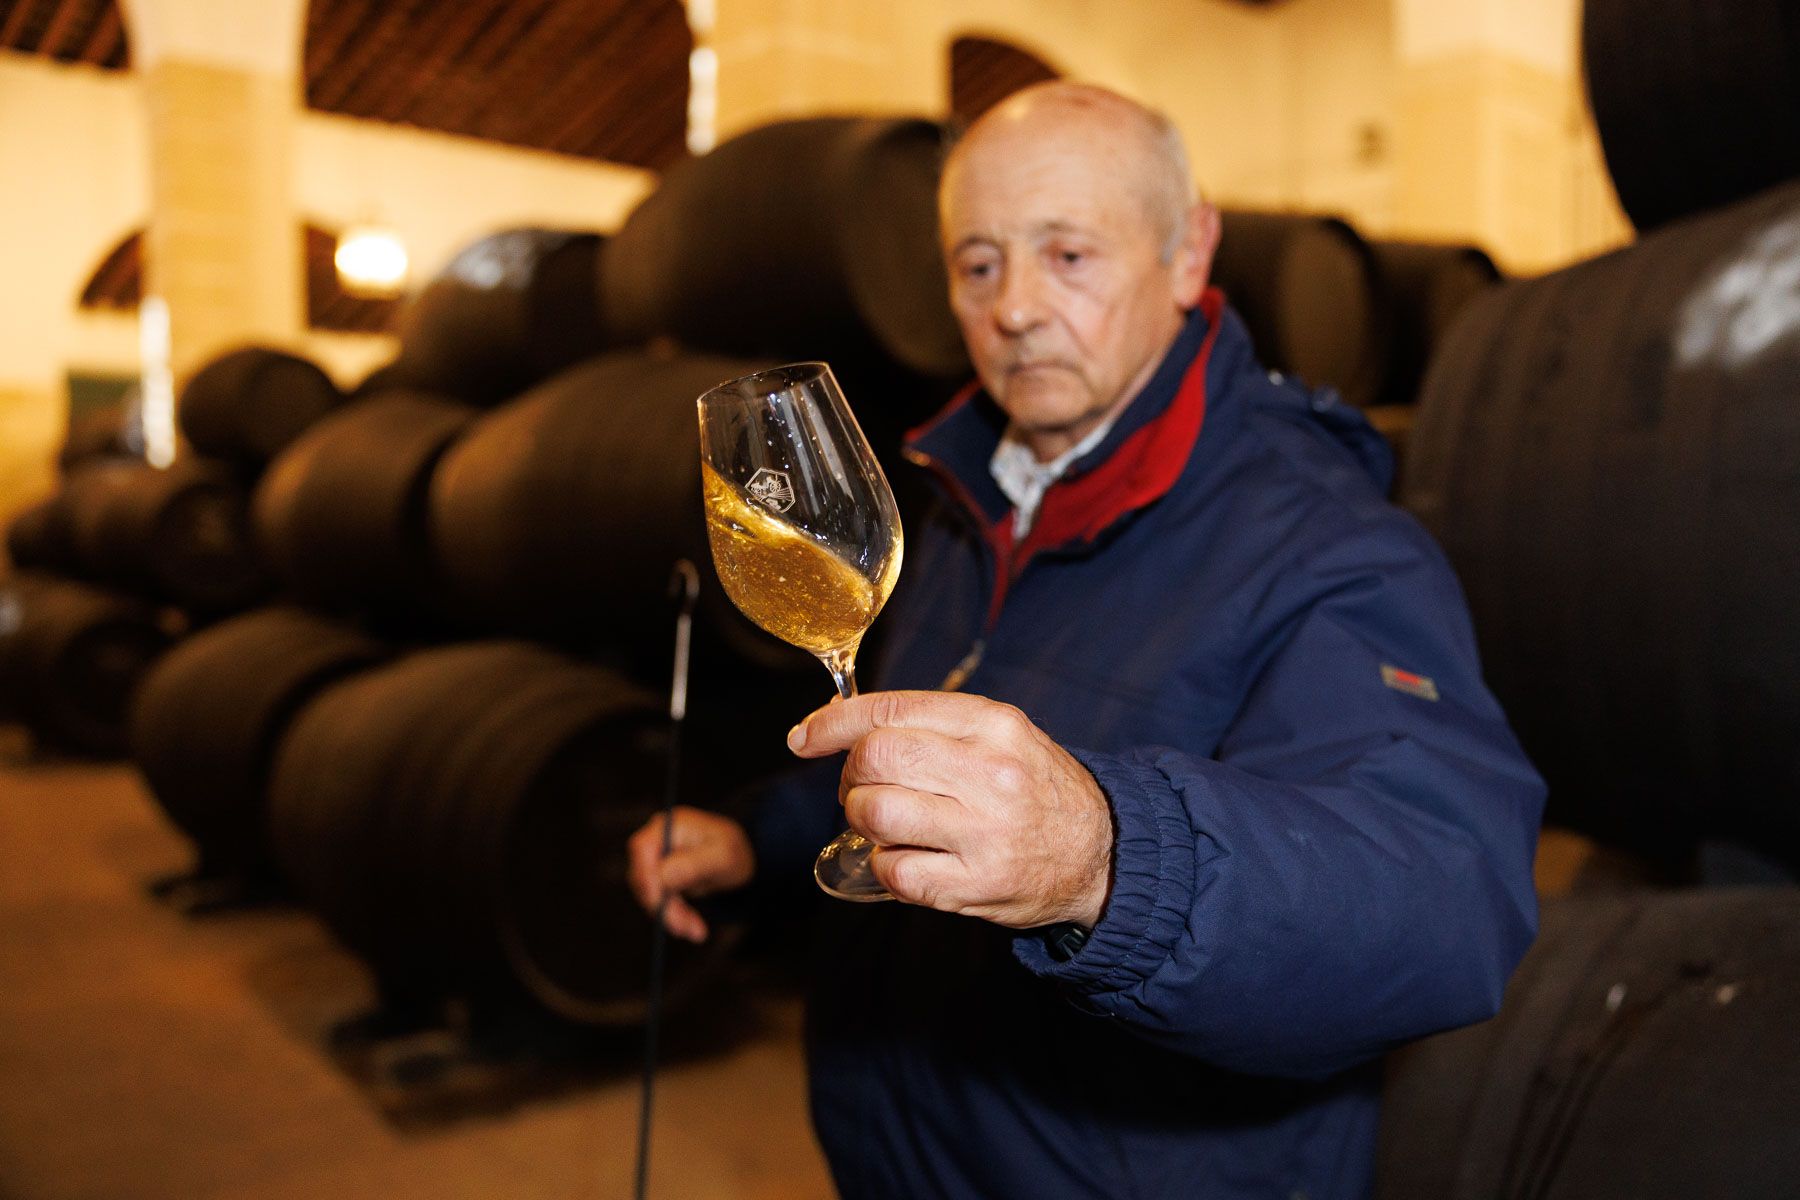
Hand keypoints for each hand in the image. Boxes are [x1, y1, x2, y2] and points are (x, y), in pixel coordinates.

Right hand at [626, 806, 754, 942]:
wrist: (740, 862)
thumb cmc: (735, 852)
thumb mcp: (723, 857)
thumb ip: (694, 864)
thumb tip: (663, 875)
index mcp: (671, 825)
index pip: (642, 849)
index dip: (647, 878)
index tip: (661, 905)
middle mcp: (658, 839)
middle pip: (643, 875)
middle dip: (663, 905)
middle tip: (686, 929)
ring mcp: (656, 858)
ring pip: (649, 893)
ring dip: (670, 915)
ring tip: (696, 930)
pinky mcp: (660, 877)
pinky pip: (658, 900)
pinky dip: (673, 915)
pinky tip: (693, 926)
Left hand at [788, 691, 1113, 929]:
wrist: (1102, 854)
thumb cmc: (1036, 788)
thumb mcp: (1000, 736)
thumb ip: (932, 724)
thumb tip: (840, 721)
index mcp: (992, 725)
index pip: (890, 710)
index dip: (832, 723)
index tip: (804, 738)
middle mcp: (990, 774)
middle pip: (874, 759)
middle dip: (850, 774)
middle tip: (862, 787)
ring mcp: (984, 833)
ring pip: (874, 814)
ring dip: (861, 820)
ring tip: (882, 823)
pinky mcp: (977, 885)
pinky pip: (894, 871)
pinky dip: (884, 865)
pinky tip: (904, 858)